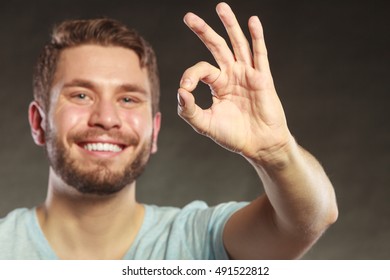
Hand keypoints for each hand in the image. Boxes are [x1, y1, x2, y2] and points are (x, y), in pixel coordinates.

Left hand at [178, 2, 291, 161]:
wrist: (259, 146)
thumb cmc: (233, 136)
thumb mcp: (205, 124)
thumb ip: (189, 110)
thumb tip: (180, 91)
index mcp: (218, 84)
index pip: (201, 69)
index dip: (190, 75)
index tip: (185, 89)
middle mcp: (232, 75)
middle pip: (217, 47)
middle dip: (203, 31)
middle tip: (189, 17)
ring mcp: (248, 74)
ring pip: (238, 44)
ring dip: (230, 25)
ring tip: (220, 7)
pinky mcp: (263, 78)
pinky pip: (260, 54)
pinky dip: (257, 37)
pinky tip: (252, 21)